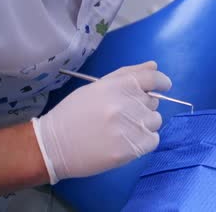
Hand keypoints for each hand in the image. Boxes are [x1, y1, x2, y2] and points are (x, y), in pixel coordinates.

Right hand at [31, 61, 170, 183]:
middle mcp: (127, 104)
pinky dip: (145, 140)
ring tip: (123, 128)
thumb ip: (128, 74)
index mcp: (118, 86)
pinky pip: (153, 140)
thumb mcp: (98, 87)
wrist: (52, 145)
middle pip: (154, 101)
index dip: (162, 82)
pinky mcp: (131, 149)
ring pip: (155, 121)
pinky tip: (127, 140)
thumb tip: (154, 66)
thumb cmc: (74, 112)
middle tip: (123, 114)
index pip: (153, 79)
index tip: (163, 86)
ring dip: (145, 124)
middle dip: (143, 106)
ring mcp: (130, 127)